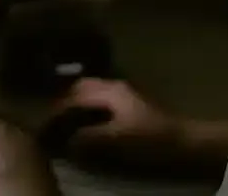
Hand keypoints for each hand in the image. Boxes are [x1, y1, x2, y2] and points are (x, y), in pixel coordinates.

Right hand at [55, 79, 181, 162]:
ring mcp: (125, 94)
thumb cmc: (150, 138)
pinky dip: (89, 109)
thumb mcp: (117, 140)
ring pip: (93, 93)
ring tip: (65, 122)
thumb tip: (67, 142)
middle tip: (50, 119)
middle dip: (64, 101)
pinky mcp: (132, 105)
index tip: (43, 123)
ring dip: (77, 104)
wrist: (184, 141)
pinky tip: (87, 124)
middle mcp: (116, 86)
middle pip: (82, 88)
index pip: (74, 96)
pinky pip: (102, 101)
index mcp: (110, 90)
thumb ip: (89, 139)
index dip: (57, 110)